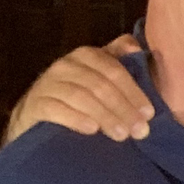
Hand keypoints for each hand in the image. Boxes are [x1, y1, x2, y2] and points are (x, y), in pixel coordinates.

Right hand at [6, 35, 151, 143]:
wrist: (39, 116)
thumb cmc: (81, 97)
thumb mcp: (102, 77)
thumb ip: (120, 61)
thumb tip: (136, 47)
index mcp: (87, 56)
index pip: (114, 70)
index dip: (133, 92)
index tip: (149, 114)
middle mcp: (65, 65)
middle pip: (99, 85)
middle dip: (123, 108)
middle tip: (140, 131)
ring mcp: (47, 83)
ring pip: (80, 97)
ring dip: (105, 116)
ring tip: (122, 135)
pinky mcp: (35, 103)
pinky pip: (55, 109)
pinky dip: (76, 118)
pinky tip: (92, 130)